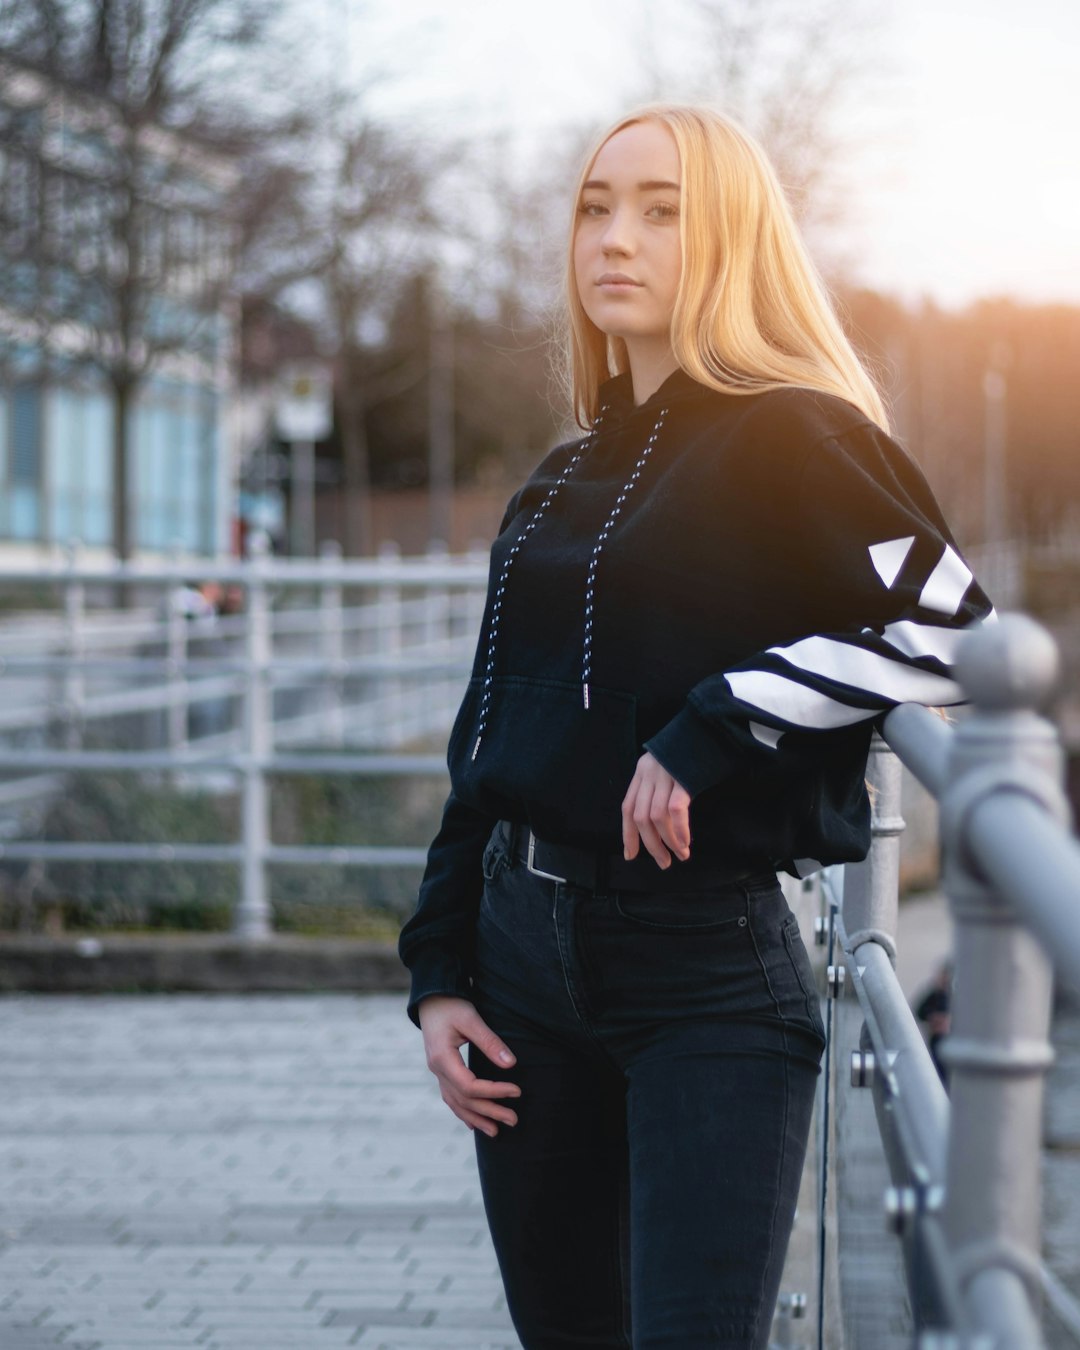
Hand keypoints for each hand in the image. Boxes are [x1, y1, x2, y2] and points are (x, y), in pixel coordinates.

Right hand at [418, 995, 520, 1137]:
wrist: (431, 998)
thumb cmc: (451, 1005)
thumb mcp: (471, 1019)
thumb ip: (490, 1042)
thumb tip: (511, 1064)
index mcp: (443, 1059)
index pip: (470, 1086)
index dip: (494, 1092)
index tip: (516, 1091)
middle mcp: (437, 1070)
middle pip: (464, 1100)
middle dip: (490, 1112)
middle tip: (514, 1120)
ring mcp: (437, 1072)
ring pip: (456, 1103)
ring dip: (477, 1118)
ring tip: (496, 1132)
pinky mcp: (441, 1070)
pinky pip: (451, 1097)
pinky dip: (463, 1111)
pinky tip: (473, 1122)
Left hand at [621, 751, 691, 869]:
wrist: (715, 722)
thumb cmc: (698, 748)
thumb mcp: (672, 766)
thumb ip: (664, 788)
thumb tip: (663, 822)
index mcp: (643, 770)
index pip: (627, 808)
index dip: (628, 834)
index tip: (631, 855)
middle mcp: (649, 771)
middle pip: (640, 816)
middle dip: (650, 844)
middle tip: (663, 862)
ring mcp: (665, 772)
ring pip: (656, 817)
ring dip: (668, 842)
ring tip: (680, 855)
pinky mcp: (683, 776)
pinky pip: (675, 810)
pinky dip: (679, 831)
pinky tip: (685, 843)